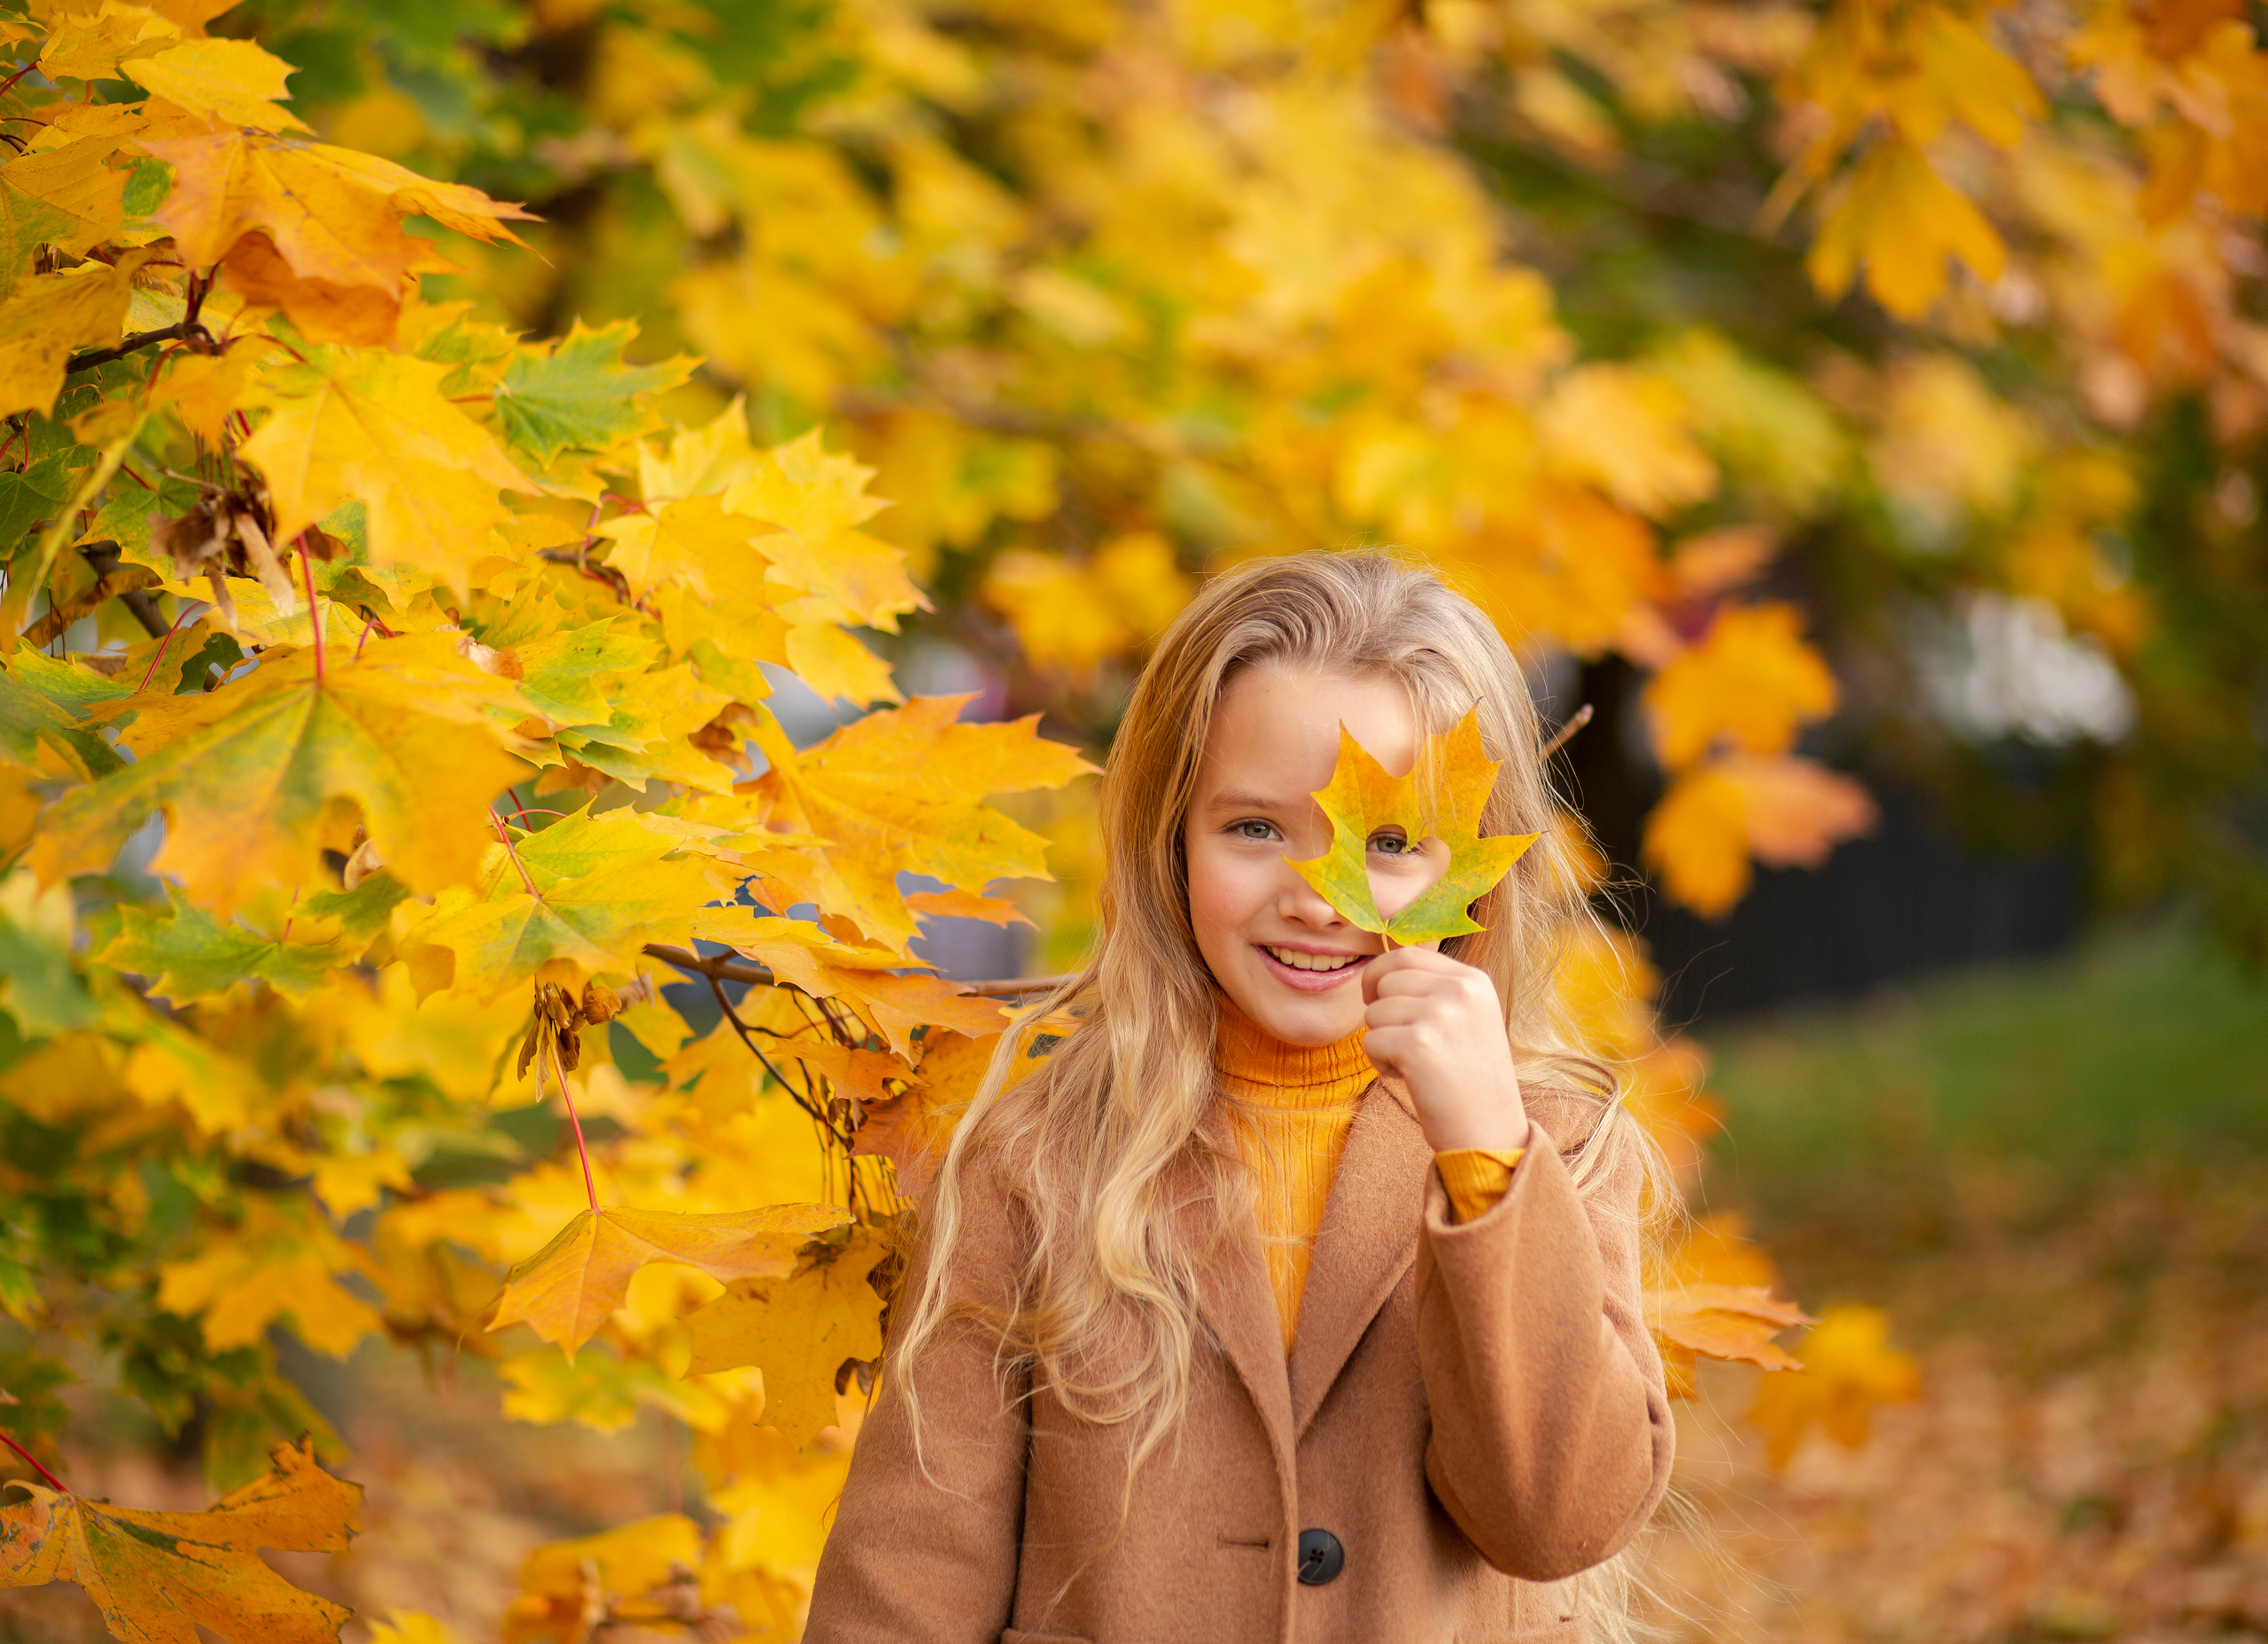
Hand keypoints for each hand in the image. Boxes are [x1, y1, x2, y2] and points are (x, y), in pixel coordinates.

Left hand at [1360, 947, 1530, 1153]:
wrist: (1489, 1132)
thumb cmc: (1470, 1078)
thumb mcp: (1467, 1018)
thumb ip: (1435, 988)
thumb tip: (1383, 960)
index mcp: (1474, 980)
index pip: (1406, 953)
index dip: (1381, 975)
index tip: (1379, 999)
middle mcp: (1460, 990)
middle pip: (1386, 980)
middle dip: (1381, 1011)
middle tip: (1401, 1041)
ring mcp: (1440, 1015)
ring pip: (1374, 1012)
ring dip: (1382, 1041)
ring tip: (1414, 1064)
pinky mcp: (1418, 1044)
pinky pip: (1370, 1041)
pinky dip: (1380, 1063)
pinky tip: (1409, 1078)